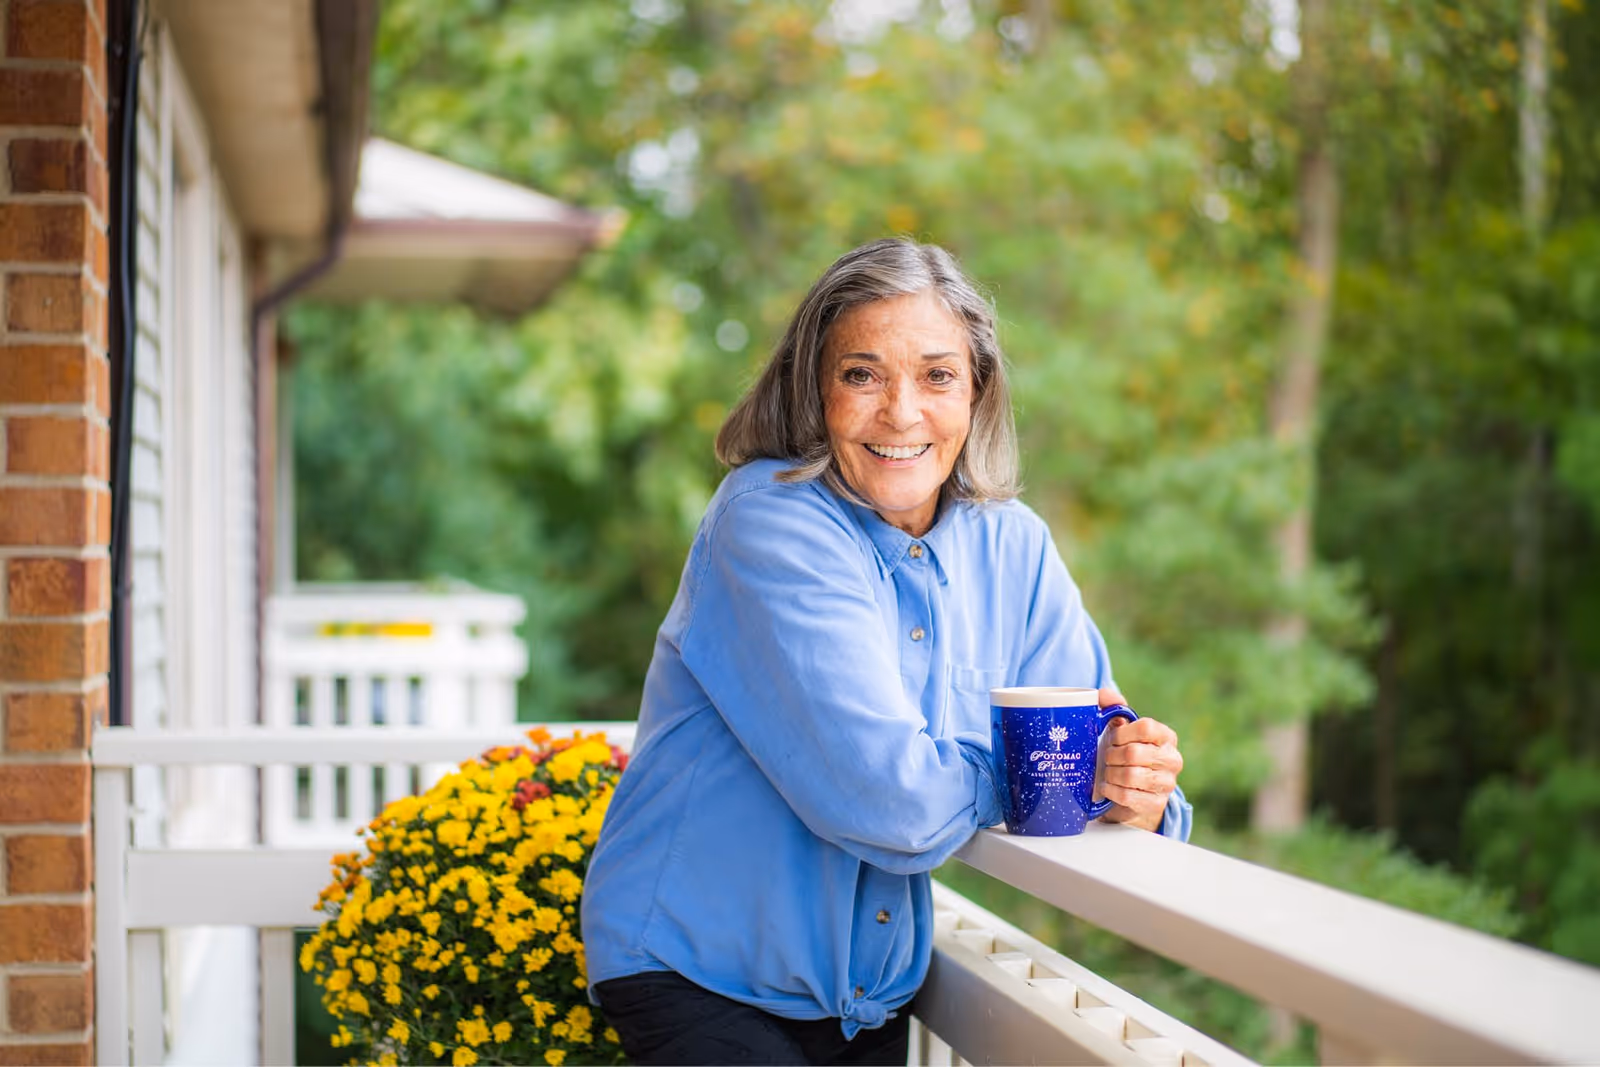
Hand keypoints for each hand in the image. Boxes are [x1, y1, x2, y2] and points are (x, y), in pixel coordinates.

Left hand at [1093, 687, 1182, 832]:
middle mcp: (1172, 759)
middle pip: (1134, 753)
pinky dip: (1111, 791)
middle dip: (1112, 755)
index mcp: (1166, 736)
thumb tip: (1107, 696)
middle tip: (1106, 758)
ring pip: (1130, 775)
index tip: (1111, 738)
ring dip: (1111, 774)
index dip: (1122, 733)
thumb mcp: (1118, 730)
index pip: (1146, 727)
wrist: (1129, 792)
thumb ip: (1112, 707)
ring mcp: (1167, 783)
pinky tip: (1108, 787)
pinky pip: (1127, 796)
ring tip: (1107, 773)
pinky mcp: (1156, 804)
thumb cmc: (1122, 754)